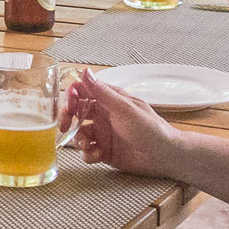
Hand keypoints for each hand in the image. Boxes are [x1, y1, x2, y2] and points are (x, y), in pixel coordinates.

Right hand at [62, 70, 183, 178]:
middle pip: (75, 112)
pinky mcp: (104, 151)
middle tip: (64, 127)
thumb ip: (102, 92)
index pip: (83, 91)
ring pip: (79, 133)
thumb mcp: (124, 109)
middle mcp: (103, 115)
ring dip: (78, 140)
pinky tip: (97, 155)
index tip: (69, 106)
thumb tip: (85, 71)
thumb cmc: (150, 128)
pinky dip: (88, 154)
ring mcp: (103, 133)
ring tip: (88, 146)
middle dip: (67, 119)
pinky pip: (87, 151)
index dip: (71, 96)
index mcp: (109, 100)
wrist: (164, 157)